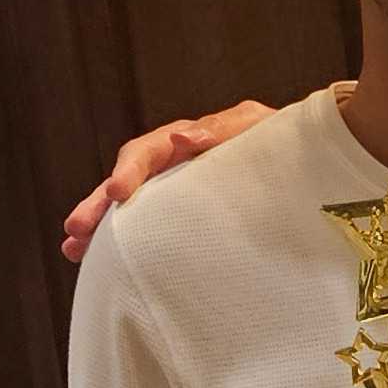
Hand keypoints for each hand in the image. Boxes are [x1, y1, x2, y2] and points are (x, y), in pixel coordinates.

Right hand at [62, 100, 274, 262]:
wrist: (314, 166)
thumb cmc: (288, 144)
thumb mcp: (261, 128)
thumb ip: (226, 130)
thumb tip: (182, 139)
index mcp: (190, 142)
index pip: (148, 152)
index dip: (130, 171)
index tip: (116, 192)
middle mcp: (176, 165)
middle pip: (128, 182)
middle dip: (100, 204)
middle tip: (76, 228)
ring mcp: (179, 192)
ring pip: (132, 207)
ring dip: (101, 226)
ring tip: (73, 248)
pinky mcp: (187, 218)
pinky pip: (150, 228)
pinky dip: (123, 240)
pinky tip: (97, 258)